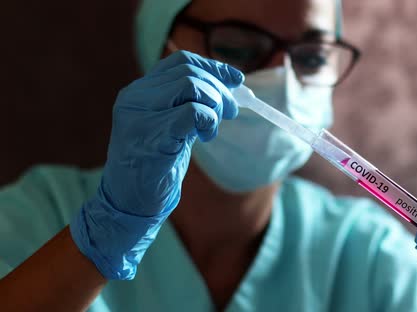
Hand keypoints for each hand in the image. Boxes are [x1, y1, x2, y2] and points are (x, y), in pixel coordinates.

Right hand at [70, 51, 243, 278]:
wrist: (129, 202)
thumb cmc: (154, 165)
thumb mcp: (171, 126)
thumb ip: (189, 104)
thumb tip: (228, 86)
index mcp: (138, 92)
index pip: (180, 62)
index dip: (212, 67)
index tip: (236, 79)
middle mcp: (134, 99)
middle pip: (189, 73)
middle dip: (220, 89)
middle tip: (231, 111)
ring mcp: (140, 117)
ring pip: (191, 87)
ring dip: (214, 104)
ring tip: (212, 128)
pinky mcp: (151, 138)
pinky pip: (191, 113)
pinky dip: (208, 120)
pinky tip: (206, 137)